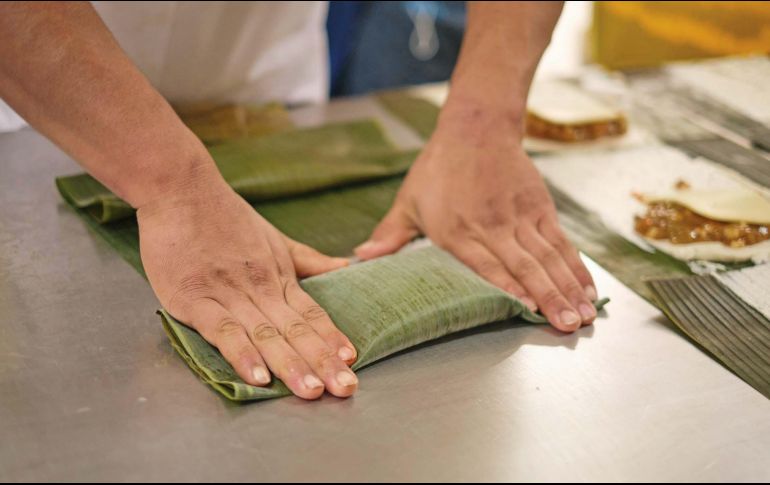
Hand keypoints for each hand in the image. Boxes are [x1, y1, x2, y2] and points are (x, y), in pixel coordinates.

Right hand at [137, 173, 358, 399]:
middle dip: (322, 361)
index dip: (331, 338)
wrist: (182, 190)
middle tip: (345, 388)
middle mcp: (260, 287)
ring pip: (265, 335)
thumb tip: (346, 267)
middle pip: (296, 330)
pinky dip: (241, 354)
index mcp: (278, 276)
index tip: (351, 361)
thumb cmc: (226, 217)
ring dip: (290, 364)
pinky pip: (222, 330)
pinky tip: (257, 377)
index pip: (311, 313)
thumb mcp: (274, 238)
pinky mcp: (194, 299)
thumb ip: (307, 260)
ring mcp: (228, 294)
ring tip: (311, 391)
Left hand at [356, 106, 596, 331]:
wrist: (476, 127)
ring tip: (586, 315)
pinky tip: (588, 288)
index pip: (486, 264)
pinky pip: (562, 242)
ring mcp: (520, 216)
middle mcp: (492, 225)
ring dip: (569, 287)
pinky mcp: (540, 207)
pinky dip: (577, 266)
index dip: (509, 287)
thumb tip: (359, 258)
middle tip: (569, 325)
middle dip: (550, 297)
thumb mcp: (409, 200)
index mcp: (457, 230)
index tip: (528, 310)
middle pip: (526, 265)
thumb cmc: (439, 167)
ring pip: (550, 257)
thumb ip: (390, 234)